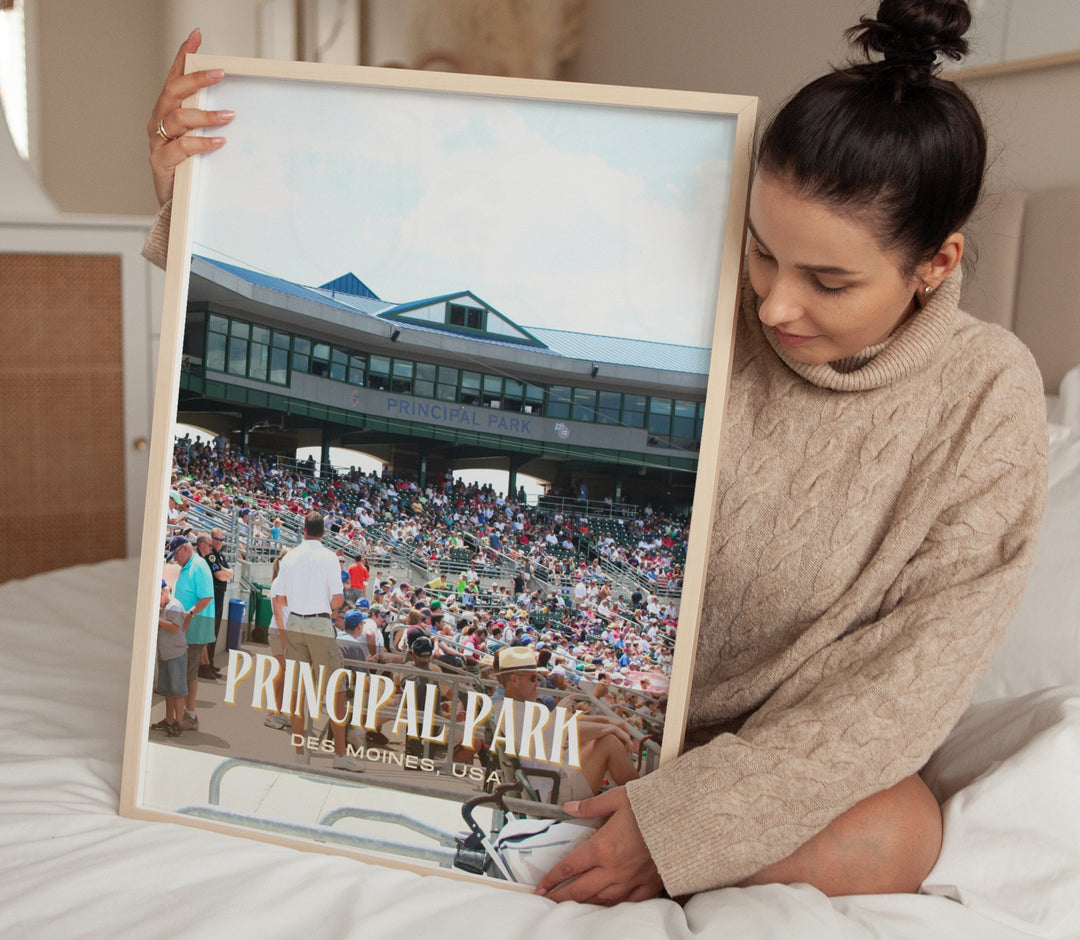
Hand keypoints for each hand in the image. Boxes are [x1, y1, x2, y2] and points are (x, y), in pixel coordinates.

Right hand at [147, 27, 233, 205]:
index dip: (183, 56)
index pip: (174, 77)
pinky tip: (219, 142)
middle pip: (173, 92)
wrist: (175, 204)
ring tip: (228, 116)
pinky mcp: (160, 163)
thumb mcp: (199, 139)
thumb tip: (237, 107)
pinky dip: (201, 143)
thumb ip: (209, 122)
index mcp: (167, 111)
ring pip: (177, 118)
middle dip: (195, 80)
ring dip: (204, 115)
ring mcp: (158, 142)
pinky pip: (181, 148)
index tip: (197, 36)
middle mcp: (159, 122)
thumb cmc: (189, 168)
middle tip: (219, 73)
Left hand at [535, 787, 662, 904]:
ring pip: (601, 900)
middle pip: (580, 890)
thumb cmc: (652, 807)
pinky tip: (605, 906)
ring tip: (570, 906)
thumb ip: (591, 805)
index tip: (541, 886)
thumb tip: (569, 807)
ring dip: (583, 904)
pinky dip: (613, 906)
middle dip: (561, 897)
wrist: (685, 820)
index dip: (553, 878)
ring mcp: (632, 880)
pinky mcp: (649, 885)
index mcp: (603, 847)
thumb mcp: (618, 798)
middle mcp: (614, 869)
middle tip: (546, 902)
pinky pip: (627, 903)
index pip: (570, 867)